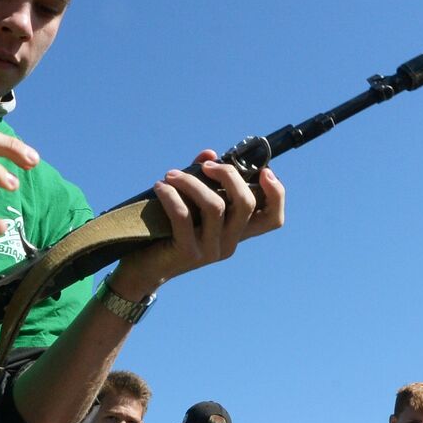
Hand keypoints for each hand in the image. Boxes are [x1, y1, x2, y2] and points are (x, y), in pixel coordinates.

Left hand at [112, 152, 284, 296]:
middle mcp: (230, 243)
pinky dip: (172, 196)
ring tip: (170, 175)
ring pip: (214, 206)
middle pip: (246, 203)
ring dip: (191, 182)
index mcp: (237, 232)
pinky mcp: (188, 252)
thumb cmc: (168, 232)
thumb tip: (209, 153)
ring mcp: (211, 250)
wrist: (145, 269)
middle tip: (206, 165)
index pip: (273, 219)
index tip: (264, 172)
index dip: (277, 194)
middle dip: (228, 174)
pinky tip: (160, 187)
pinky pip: (183, 216)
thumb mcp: (190, 204)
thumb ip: (202, 179)